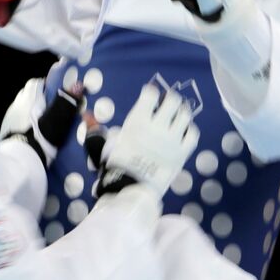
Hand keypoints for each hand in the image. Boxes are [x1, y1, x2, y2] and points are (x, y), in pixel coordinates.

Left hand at [0, 78, 82, 166]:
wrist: (21, 158)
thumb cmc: (42, 135)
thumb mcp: (59, 119)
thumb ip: (67, 101)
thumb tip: (78, 85)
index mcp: (29, 97)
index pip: (36, 83)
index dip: (46, 87)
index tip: (55, 94)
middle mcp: (17, 103)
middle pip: (27, 94)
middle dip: (38, 98)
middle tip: (50, 108)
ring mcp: (9, 116)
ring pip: (21, 107)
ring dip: (30, 111)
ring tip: (42, 122)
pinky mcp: (6, 129)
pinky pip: (16, 120)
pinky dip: (23, 122)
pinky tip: (30, 132)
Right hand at [100, 83, 198, 200]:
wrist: (131, 187)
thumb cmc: (116, 165)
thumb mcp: (106, 144)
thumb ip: (98, 128)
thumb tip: (86, 114)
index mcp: (139, 120)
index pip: (151, 94)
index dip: (151, 93)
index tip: (149, 95)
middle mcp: (159, 126)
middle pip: (173, 101)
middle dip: (169, 98)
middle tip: (167, 103)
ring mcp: (173, 139)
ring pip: (185, 115)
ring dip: (181, 112)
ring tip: (177, 115)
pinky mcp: (183, 152)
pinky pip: (193, 134)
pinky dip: (189, 130)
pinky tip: (183, 132)